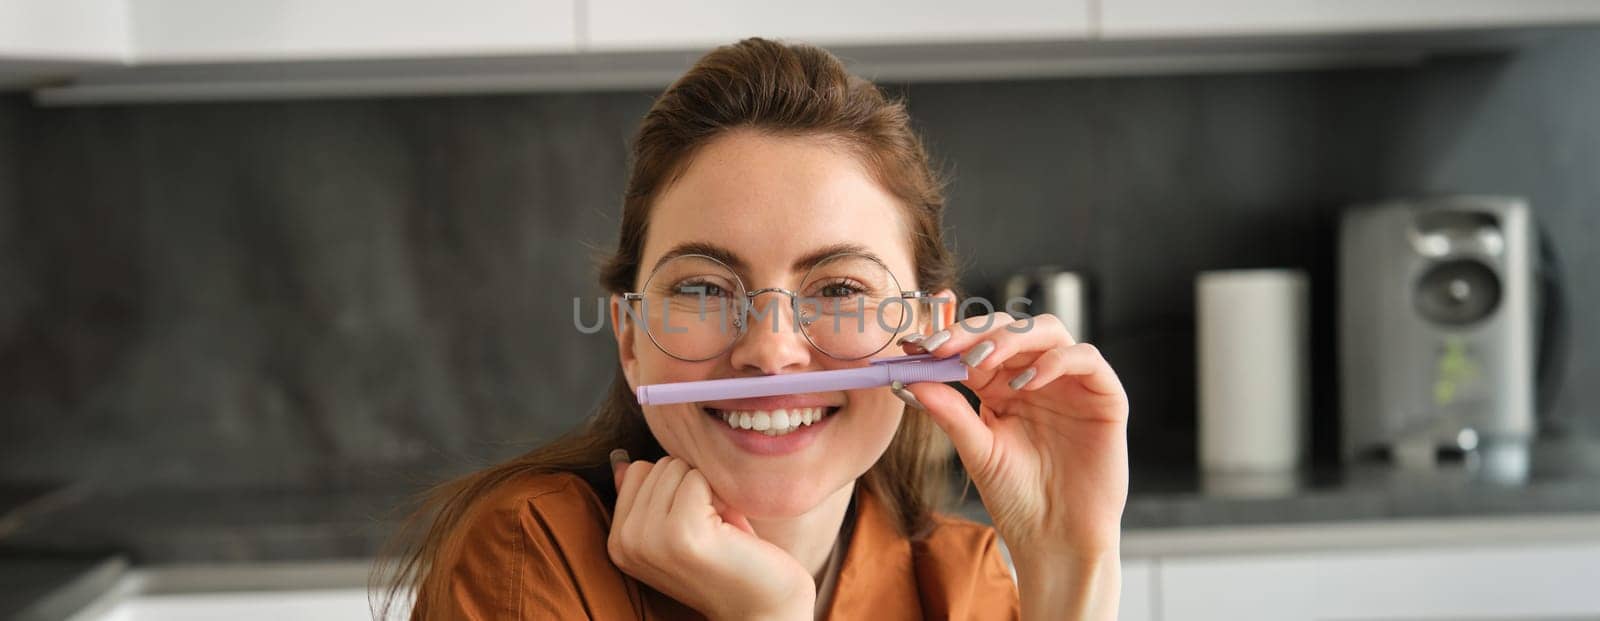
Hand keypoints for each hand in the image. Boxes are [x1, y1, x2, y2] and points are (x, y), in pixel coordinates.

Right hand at [608, 452, 814, 620]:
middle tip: (710, 528)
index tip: (694, 521)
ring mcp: (650, 539)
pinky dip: (721, 495)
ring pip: (676, 467)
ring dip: (707, 491)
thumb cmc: (728, 559)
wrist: (763, 604)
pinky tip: (728, 530)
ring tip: (718, 529)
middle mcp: (626, 542)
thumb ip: (648, 498)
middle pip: (658, 465)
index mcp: (619, 542)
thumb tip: (622, 463)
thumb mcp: (679, 526)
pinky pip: (697, 478)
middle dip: (692, 487)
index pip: (637, 471)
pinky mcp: (681, 533)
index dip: (675, 486)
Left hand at [897, 313, 1127, 618]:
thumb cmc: (1016, 497)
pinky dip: (1056, 360)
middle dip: (976, 332)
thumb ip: (950, 412)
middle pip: (1012, 327)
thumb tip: (910, 377)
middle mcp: (1037, 377)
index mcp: (1002, 386)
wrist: (1055, 538)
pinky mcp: (1105, 397)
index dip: (949, 338)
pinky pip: (1087, 359)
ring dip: (1013, 337)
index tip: (916, 344)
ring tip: (983, 361)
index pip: (977, 344)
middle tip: (945, 347)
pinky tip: (1027, 382)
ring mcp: (1072, 384)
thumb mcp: (977, 451)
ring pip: (1048, 331)